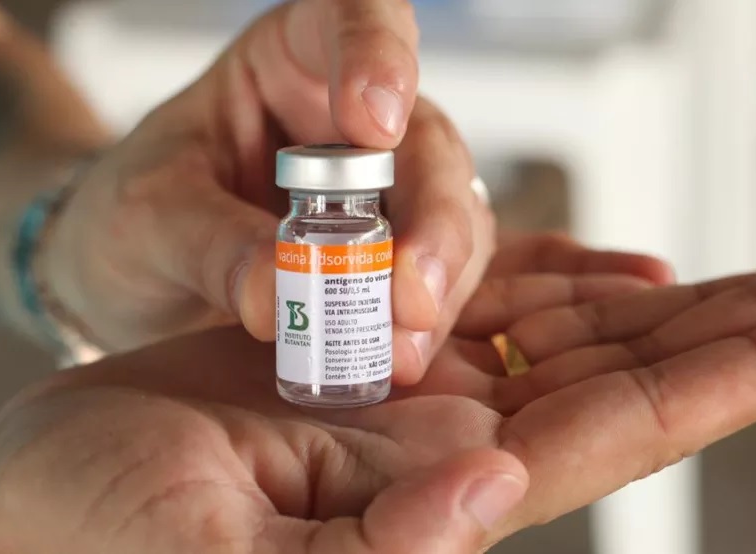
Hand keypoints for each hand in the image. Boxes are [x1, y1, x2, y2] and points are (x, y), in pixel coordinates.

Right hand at [0, 250, 755, 551]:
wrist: (36, 489)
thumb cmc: (91, 537)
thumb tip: (486, 490)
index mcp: (431, 508)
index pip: (613, 439)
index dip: (725, 388)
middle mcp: (447, 454)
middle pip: (628, 382)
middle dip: (742, 333)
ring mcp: (414, 400)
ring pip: (576, 336)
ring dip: (679, 300)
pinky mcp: (371, 354)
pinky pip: (489, 305)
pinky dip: (567, 283)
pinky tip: (638, 276)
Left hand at [46, 0, 683, 378]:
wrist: (144, 280)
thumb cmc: (140, 218)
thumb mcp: (148, 221)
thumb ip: (211, 246)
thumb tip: (277, 293)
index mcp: (299, 62)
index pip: (356, 23)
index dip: (377, 54)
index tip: (375, 113)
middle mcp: (369, 123)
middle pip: (430, 150)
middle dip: (429, 224)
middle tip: (407, 295)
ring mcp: (405, 195)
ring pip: (460, 226)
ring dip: (443, 289)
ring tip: (406, 356)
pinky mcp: (420, 263)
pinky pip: (480, 275)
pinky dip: (529, 299)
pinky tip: (615, 295)